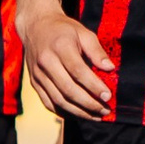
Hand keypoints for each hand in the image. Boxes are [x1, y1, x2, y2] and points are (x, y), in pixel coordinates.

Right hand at [21, 3, 114, 121]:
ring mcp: (38, 74)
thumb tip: (110, 69)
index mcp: (60, 46)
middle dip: (89, 104)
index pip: (78, 71)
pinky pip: (49, 103)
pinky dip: (65, 112)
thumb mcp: (83, 33)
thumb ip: (97, 51)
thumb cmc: (64, 30)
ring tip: (96, 116)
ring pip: (58, 100)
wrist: (35, 27)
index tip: (108, 96)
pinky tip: (80, 115)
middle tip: (105, 110)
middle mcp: (46, 62)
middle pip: (68, 89)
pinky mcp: (34, 83)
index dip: (94, 86)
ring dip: (79, 112)